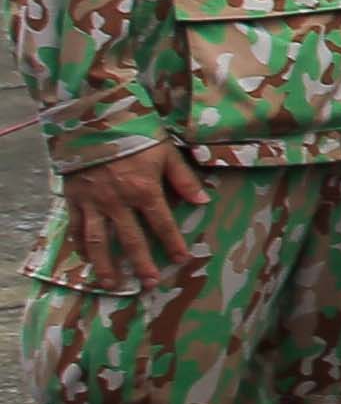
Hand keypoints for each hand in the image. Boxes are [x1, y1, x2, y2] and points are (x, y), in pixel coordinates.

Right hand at [58, 142, 202, 282]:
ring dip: (105, 264)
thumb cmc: (135, 133)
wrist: (93, 119)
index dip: (173, 243)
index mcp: (143, 189)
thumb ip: (183, 178)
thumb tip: (203, 200)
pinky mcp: (73, 198)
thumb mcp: (165, 152)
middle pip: (130, 239)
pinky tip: (85, 259)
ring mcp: (93, 202)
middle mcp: (117, 201)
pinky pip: (76, 227)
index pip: (162, 223)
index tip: (181, 260)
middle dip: (140, 264)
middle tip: (148, 284)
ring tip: (112, 284)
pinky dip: (80, 245)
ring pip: (98, 241)